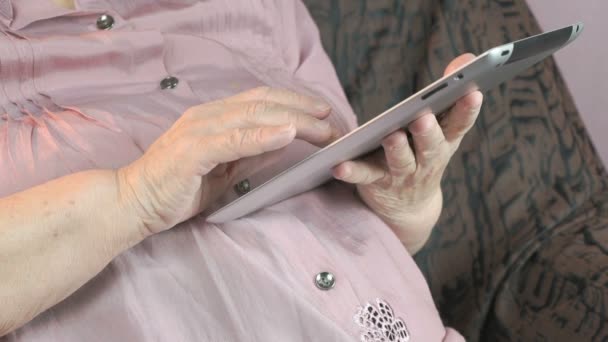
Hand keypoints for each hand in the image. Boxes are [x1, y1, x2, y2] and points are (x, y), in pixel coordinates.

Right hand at [118, 87, 338, 235]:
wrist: (133, 202)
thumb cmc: (175, 186)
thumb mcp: (222, 168)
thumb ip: (248, 151)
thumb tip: (281, 139)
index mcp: (213, 117)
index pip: (260, 100)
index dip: (294, 102)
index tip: (322, 111)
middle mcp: (207, 116)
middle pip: (263, 103)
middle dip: (303, 110)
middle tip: (332, 121)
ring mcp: (199, 130)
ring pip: (254, 116)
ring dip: (293, 120)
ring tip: (322, 128)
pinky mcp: (193, 151)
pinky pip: (234, 139)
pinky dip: (263, 135)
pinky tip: (287, 133)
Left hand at [332, 54, 482, 253]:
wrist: (409, 207)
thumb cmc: (424, 153)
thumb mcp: (441, 128)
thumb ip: (448, 93)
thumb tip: (465, 57)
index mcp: (445, 141)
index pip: (459, 124)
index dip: (467, 109)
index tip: (474, 91)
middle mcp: (427, 160)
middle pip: (431, 146)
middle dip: (428, 132)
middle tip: (422, 118)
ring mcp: (403, 174)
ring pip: (401, 162)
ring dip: (397, 149)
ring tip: (391, 136)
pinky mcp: (376, 183)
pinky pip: (364, 176)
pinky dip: (352, 172)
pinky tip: (339, 166)